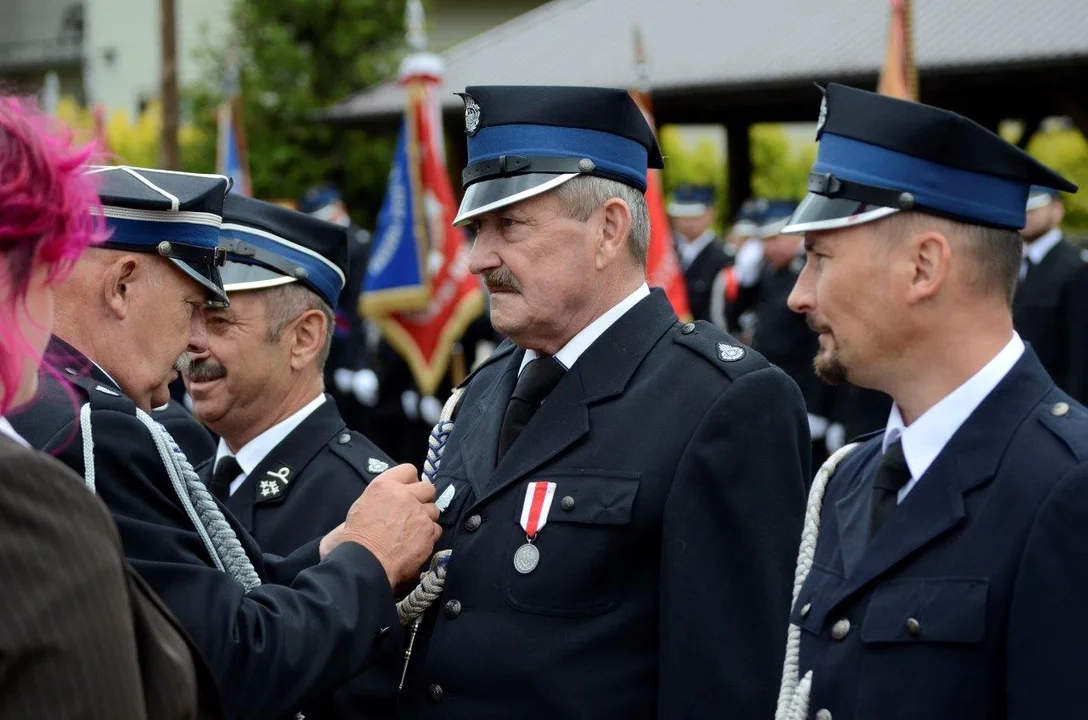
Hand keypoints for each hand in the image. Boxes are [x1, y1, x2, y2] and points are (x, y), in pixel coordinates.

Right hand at [328, 464, 440, 587]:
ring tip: (414, 530)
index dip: (411, 481)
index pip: (409, 470)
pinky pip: (436, 529)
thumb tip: (391, 501)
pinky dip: (429, 536)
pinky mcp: (428, 531)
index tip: (409, 490)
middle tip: (415, 510)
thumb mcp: (362, 507)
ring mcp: (419, 513)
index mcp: (385, 486)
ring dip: (426, 518)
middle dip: (424, 498)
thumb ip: (381, 498)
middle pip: (428, 488)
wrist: (365, 562)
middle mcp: (405, 495)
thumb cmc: (356, 538)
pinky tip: (416, 543)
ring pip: (434, 510)